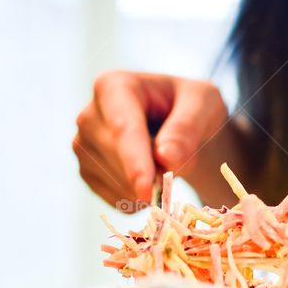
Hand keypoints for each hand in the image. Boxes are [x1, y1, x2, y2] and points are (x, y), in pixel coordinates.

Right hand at [73, 71, 227, 208]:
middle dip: (154, 174)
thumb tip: (167, 159)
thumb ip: (188, 127)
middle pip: (118, 160)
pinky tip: (151, 177)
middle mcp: (89, 116)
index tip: (148, 191)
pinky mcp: (87, 173)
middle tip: (182, 162)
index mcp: (113, 87)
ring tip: (165, 161)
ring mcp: (83, 146)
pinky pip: (116, 200)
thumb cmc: (191, 106)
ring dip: (151, 187)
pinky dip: (141, 199)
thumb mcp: (204, 104)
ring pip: (117, 184)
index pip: (123, 130)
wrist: (179, 122)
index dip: (135, 163)